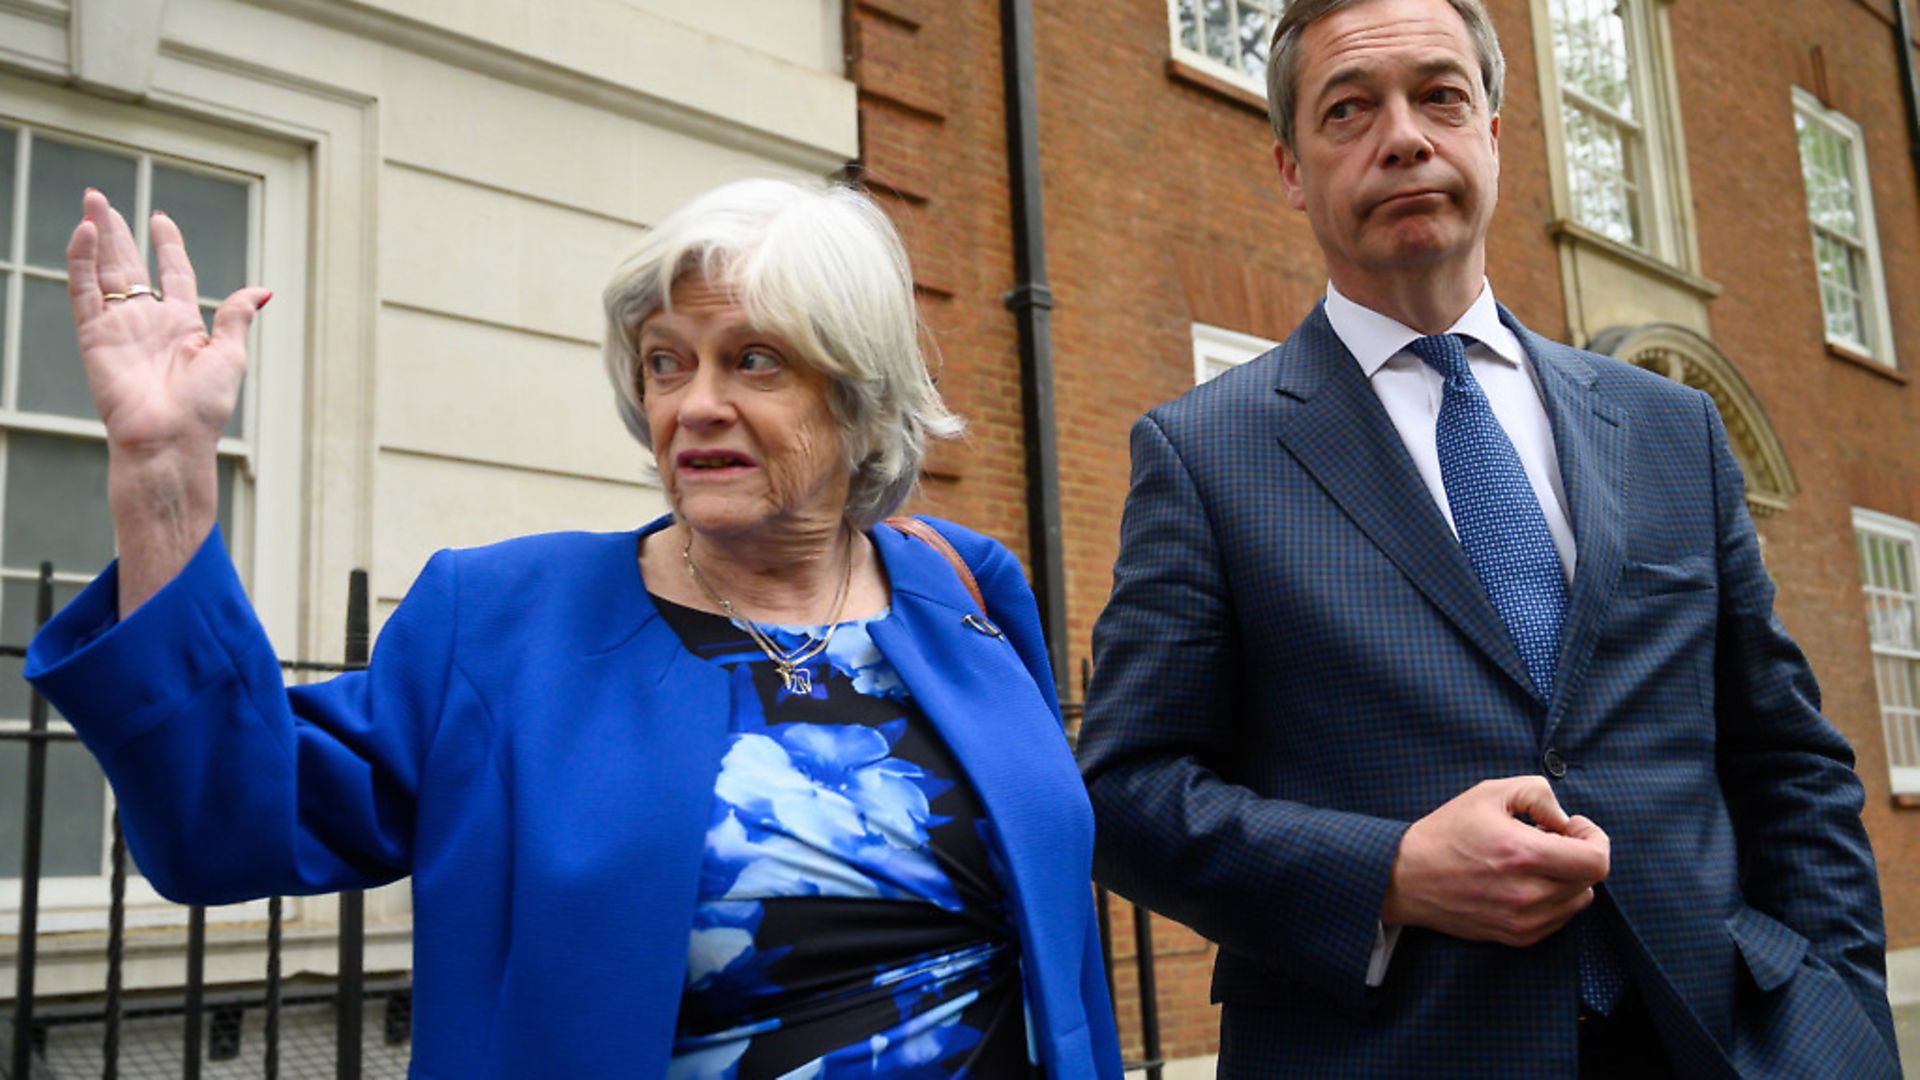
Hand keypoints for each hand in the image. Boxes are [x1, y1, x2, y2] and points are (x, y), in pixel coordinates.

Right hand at [65, 189, 270, 613]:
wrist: (170, 439)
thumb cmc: (204, 407)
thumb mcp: (230, 355)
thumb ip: (236, 316)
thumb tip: (264, 291)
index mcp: (184, 325)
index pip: (173, 274)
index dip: (167, 247)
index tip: (160, 219)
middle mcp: (149, 321)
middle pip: (130, 265)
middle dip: (118, 231)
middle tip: (99, 199)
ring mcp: (119, 327)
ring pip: (104, 270)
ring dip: (96, 235)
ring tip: (91, 202)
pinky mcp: (94, 335)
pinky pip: (84, 291)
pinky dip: (82, 260)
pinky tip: (84, 232)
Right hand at [1380, 776, 1608, 946]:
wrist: (1406, 878)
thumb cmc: (1446, 832)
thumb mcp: (1488, 793)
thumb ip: (1538, 793)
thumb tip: (1564, 820)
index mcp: (1524, 855)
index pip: (1596, 861)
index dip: (1594, 838)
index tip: (1573, 826)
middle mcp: (1528, 894)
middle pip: (1590, 879)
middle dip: (1578, 853)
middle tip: (1551, 838)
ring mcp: (1523, 921)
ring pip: (1579, 900)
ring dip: (1568, 878)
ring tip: (1537, 861)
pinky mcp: (1517, 937)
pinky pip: (1559, 919)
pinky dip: (1554, 898)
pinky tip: (1526, 881)